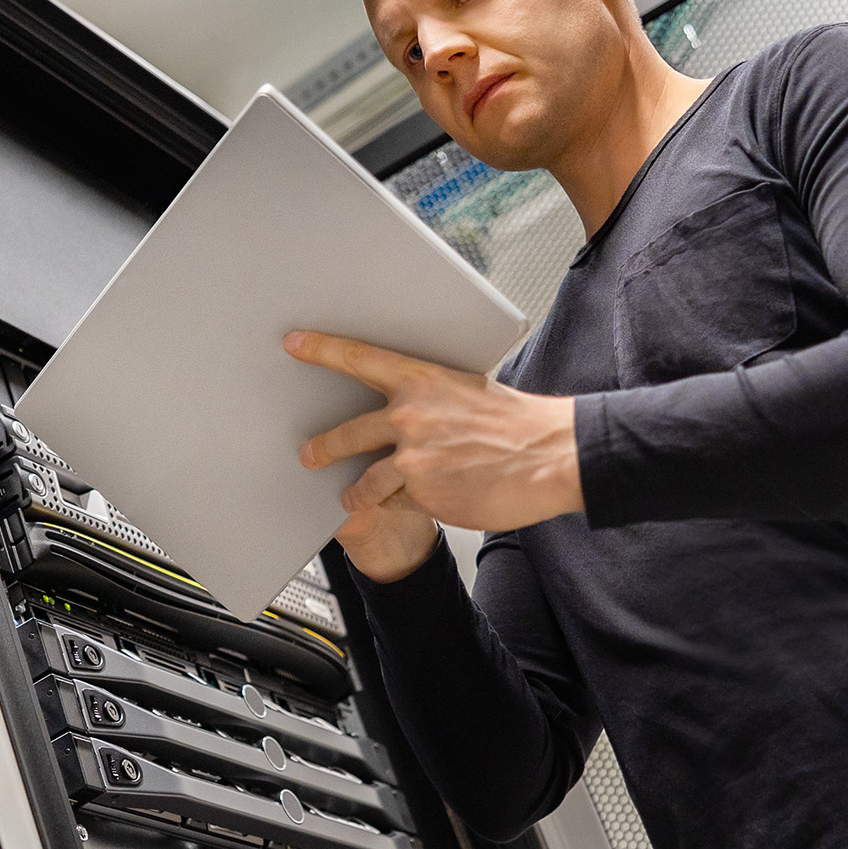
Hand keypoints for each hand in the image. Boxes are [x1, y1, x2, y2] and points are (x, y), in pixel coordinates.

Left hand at [285, 330, 583, 552]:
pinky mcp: (423, 493)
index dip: (321, 349)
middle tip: (310, 454)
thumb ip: (432, 399)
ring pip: (364, 482)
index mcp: (422, 380)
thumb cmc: (520, 423)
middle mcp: (409, 416)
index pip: (358, 359)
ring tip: (353, 496)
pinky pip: (396, 503)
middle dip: (323, 448)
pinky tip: (420, 501)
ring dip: (357, 492)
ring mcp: (413, 458)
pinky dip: (403, 505)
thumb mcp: (469, 391)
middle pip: (346, 434)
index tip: (296, 343)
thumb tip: (411, 406)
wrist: (551, 456)